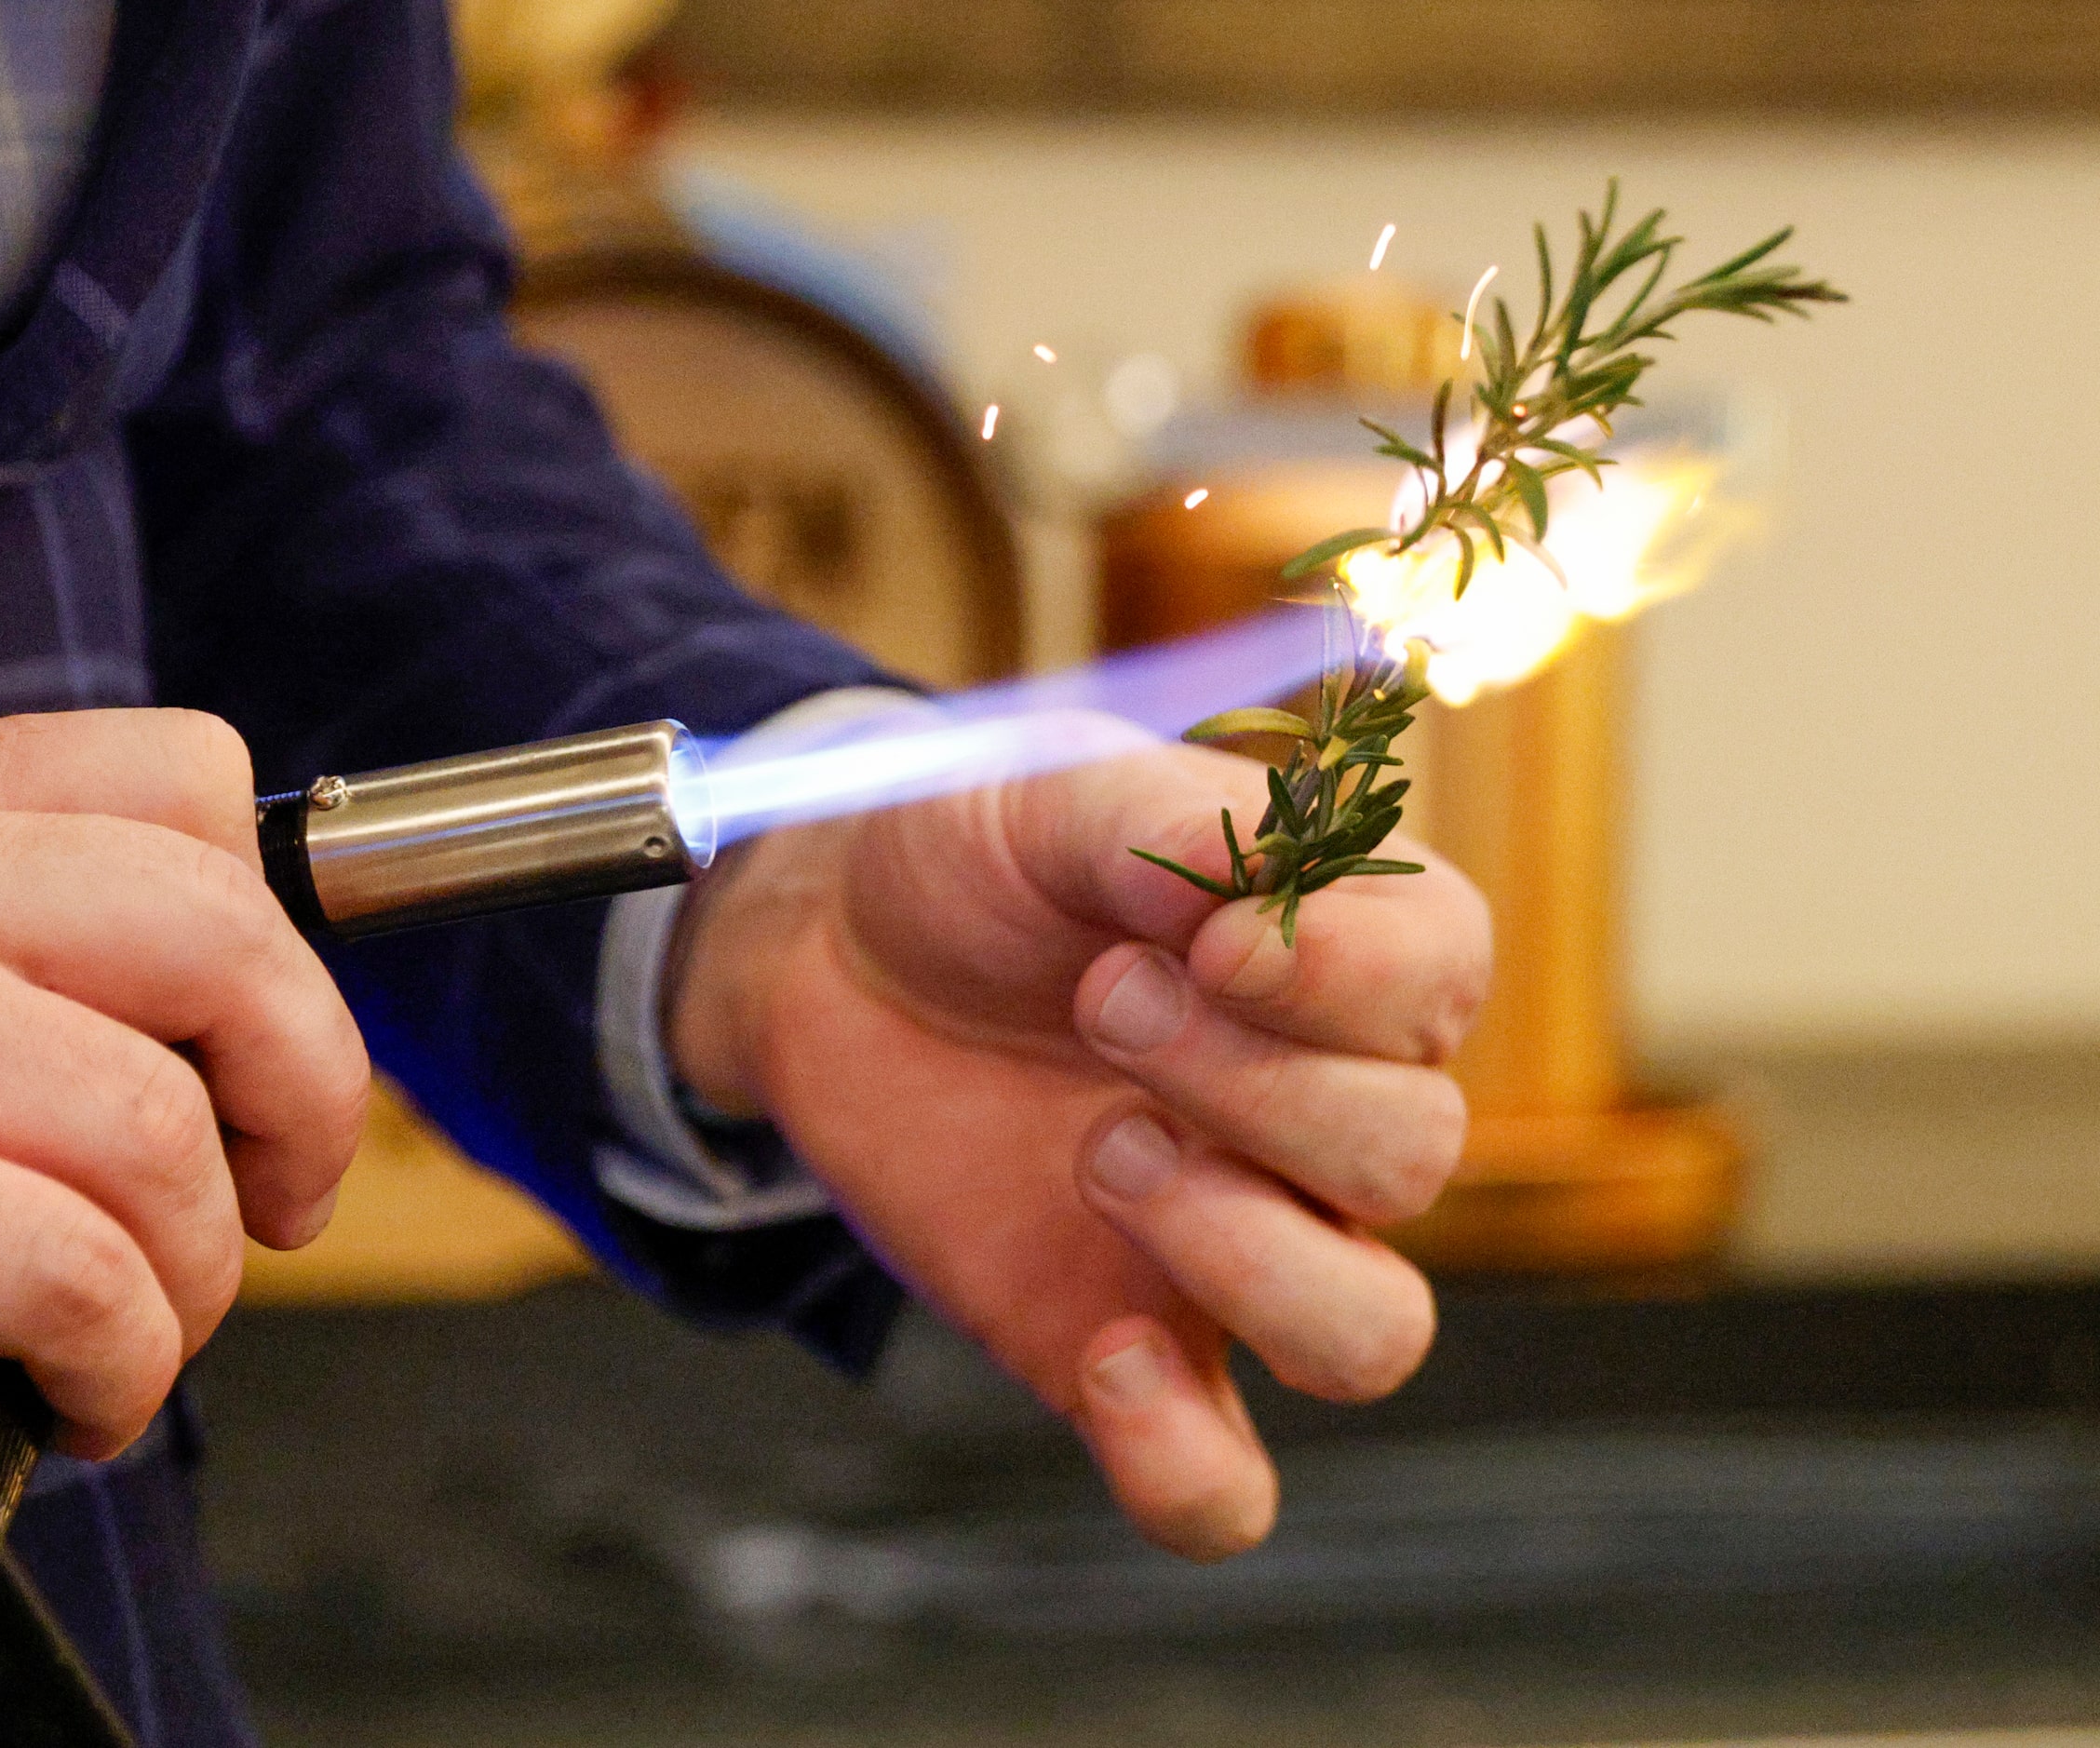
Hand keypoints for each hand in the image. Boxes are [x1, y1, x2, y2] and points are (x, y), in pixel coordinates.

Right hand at [0, 711, 366, 1457]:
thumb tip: (187, 1020)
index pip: (189, 780)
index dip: (282, 934)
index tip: (264, 1053)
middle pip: (228, 941)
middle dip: (309, 1094)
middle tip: (280, 1197)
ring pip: (158, 1130)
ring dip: (201, 1273)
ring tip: (140, 1329)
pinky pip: (67, 1271)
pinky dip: (117, 1361)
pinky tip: (72, 1396)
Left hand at [669, 726, 1489, 1557]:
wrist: (832, 958)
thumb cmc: (974, 861)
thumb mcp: (1056, 789)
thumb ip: (1180, 823)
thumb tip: (1275, 886)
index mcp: (1350, 955)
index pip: (1447, 980)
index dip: (1345, 972)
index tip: (1208, 935)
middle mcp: (1332, 1117)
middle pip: (1413, 1153)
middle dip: (1250, 1080)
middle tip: (1098, 1000)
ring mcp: (1243, 1249)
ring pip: (1373, 1335)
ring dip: (1245, 1251)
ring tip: (1100, 1152)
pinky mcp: (1133, 1353)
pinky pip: (1226, 1487)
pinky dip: (1185, 1460)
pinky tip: (1105, 1360)